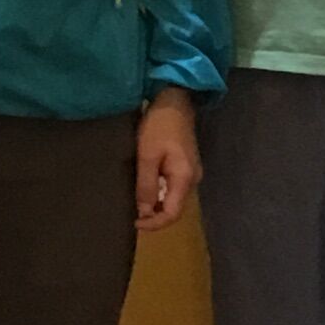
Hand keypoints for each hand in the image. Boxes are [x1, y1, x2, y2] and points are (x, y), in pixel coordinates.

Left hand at [133, 91, 200, 232]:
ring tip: (135, 204)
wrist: (175, 100)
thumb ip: (146, 185)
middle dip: (154, 216)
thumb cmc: (159, 126)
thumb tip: (143, 212)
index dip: (154, 224)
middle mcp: (192, 180)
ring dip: (155, 204)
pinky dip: (159, 193)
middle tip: (132, 216)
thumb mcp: (147, 155)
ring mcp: (191, 173)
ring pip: (173, 198)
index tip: (134, 223)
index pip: (172, 213)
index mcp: (185, 178)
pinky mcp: (185, 166)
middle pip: (174, 208)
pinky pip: (172, 188)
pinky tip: (145, 189)